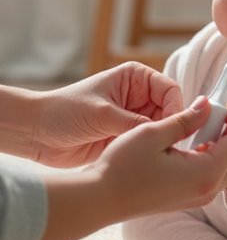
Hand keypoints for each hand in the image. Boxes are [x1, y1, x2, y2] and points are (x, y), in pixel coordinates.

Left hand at [31, 62, 183, 166]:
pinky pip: (147, 145)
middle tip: (172, 148)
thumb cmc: (64, 112)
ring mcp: (133, 118)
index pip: (170, 91)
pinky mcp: (126, 138)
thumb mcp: (103, 114)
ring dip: (162, 143)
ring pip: (161, 130)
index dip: (177, 109)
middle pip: (170, 112)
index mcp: (136, 78)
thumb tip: (166, 131)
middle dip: (172, 129)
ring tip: (160, 156)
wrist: (36, 133)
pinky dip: (150, 153)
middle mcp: (138, 96)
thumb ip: (136, 123)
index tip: (176, 129)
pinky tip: (149, 162)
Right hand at [37, 96, 226, 239]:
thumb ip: (186, 119)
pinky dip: (206, 154)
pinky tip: (187, 142)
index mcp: (205, 174)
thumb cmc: (122, 167)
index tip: (223, 102)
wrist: (99, 199)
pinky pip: (209, 174)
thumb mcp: (154, 133)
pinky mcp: (186, 198)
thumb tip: (207, 105)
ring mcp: (197, 197)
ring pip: (224, 166)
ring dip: (217, 142)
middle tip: (210, 111)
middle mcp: (206, 190)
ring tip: (197, 123)